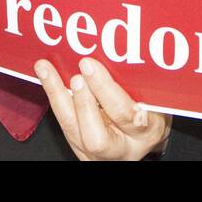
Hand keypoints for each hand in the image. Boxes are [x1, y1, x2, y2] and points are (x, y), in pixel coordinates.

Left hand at [36, 57, 170, 160]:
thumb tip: (115, 47)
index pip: (125, 116)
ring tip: (45, 68)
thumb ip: (138, 81)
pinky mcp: (80, 149)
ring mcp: (98, 154)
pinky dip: (54, 97)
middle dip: (82, 103)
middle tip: (76, 75)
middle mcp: (122, 150)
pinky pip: (64, 124)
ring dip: (57, 95)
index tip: (88, 65)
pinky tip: (45, 75)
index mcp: (146, 132)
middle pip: (96, 137)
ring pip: (72, 130)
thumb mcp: (156, 96)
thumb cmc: (153, 109)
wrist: (144, 137)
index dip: (104, 90)